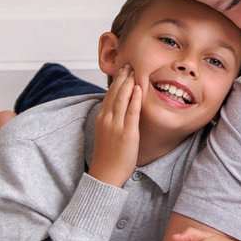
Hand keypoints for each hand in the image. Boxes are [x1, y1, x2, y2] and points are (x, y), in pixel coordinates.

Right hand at [88, 65, 142, 186]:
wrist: (105, 175)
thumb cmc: (108, 157)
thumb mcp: (105, 134)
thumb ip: (111, 121)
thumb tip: (119, 110)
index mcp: (101, 119)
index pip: (108, 95)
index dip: (115, 82)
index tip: (122, 71)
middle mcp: (107, 120)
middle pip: (114, 93)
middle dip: (122, 78)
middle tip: (129, 65)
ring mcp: (116, 126)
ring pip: (121, 99)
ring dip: (128, 83)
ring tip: (134, 71)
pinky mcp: (127, 134)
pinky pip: (131, 112)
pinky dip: (135, 99)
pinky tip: (139, 89)